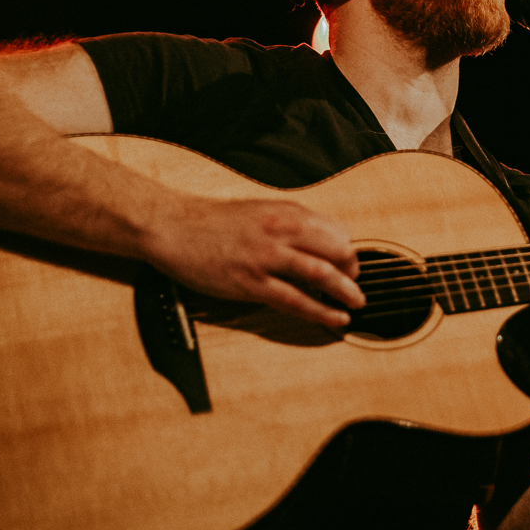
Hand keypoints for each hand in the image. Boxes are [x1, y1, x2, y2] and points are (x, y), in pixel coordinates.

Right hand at [141, 195, 363, 326]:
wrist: (172, 226)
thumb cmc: (211, 221)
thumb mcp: (260, 210)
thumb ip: (289, 224)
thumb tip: (318, 241)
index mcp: (285, 212)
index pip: (336, 230)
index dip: (349, 249)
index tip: (352, 263)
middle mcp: (281, 230)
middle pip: (337, 250)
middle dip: (353, 271)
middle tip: (356, 285)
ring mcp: (266, 257)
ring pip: (321, 274)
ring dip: (346, 291)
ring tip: (357, 303)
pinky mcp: (250, 283)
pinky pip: (295, 301)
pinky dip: (321, 312)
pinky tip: (335, 319)